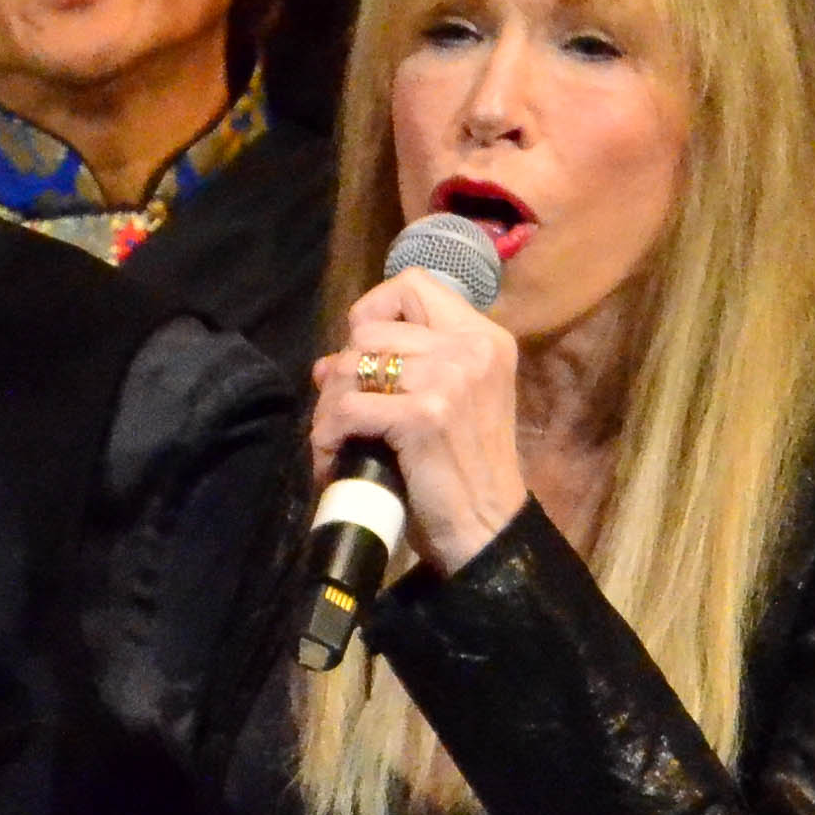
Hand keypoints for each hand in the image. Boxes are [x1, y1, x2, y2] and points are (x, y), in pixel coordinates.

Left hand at [306, 262, 527, 574]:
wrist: (488, 528)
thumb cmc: (467, 473)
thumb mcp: (447, 405)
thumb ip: (400, 372)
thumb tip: (326, 363)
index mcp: (485, 337)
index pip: (414, 285)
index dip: (374, 309)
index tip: (363, 351)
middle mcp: (471, 348)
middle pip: (370, 329)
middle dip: (343, 371)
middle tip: (341, 413)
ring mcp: (449, 378)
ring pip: (350, 366)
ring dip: (329, 407)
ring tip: (335, 440)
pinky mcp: (424, 415)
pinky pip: (347, 408)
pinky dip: (328, 435)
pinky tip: (333, 459)